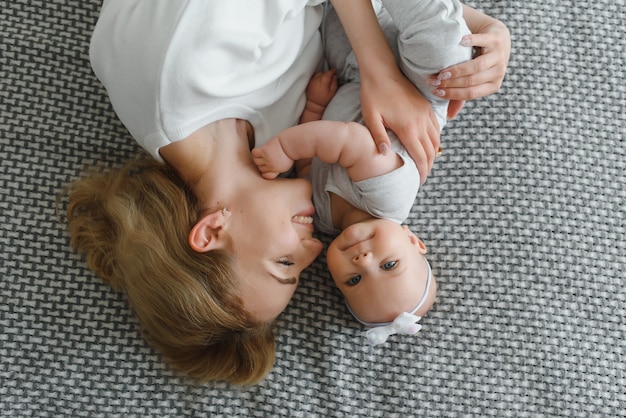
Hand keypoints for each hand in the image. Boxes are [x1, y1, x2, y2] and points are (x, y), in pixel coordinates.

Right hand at [251, 137, 294, 178]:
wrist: (291, 143)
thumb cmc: (288, 152)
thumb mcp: (284, 165)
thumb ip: (275, 171)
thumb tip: (264, 174)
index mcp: (278, 170)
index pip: (265, 175)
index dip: (266, 171)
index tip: (270, 166)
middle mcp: (272, 166)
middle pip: (260, 168)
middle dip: (263, 164)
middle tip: (268, 156)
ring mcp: (268, 158)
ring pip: (256, 161)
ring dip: (258, 157)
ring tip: (264, 153)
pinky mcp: (265, 150)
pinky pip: (254, 153)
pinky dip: (255, 152)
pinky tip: (261, 150)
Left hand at [306, 69, 337, 108]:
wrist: (314, 105)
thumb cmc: (324, 100)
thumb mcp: (332, 93)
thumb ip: (334, 83)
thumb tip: (334, 76)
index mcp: (322, 83)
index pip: (327, 73)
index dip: (332, 71)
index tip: (335, 70)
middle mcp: (316, 80)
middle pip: (322, 73)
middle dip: (327, 74)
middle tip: (330, 77)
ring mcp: (311, 81)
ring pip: (317, 74)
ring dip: (322, 75)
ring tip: (325, 80)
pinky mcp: (308, 83)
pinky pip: (314, 77)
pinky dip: (317, 77)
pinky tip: (319, 81)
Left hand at [361, 68, 439, 183]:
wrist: (382, 70)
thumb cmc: (372, 94)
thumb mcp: (371, 117)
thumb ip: (378, 137)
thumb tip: (385, 155)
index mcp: (407, 128)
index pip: (420, 156)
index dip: (421, 172)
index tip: (418, 182)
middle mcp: (420, 122)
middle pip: (431, 151)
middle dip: (428, 167)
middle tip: (422, 178)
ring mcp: (425, 113)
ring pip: (436, 139)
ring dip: (433, 154)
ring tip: (426, 165)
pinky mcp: (426, 106)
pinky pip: (436, 127)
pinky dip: (435, 139)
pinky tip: (429, 145)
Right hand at [429, 19, 510, 110]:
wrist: (497, 36)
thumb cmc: (481, 60)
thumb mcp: (475, 79)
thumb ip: (463, 94)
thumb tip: (450, 116)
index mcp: (493, 85)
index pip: (470, 93)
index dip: (452, 94)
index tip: (435, 91)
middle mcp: (498, 72)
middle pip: (472, 81)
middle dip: (450, 83)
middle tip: (434, 81)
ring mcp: (498, 55)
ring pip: (477, 66)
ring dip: (457, 70)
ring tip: (442, 71)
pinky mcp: (496, 39)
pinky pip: (482, 41)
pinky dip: (471, 42)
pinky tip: (459, 43)